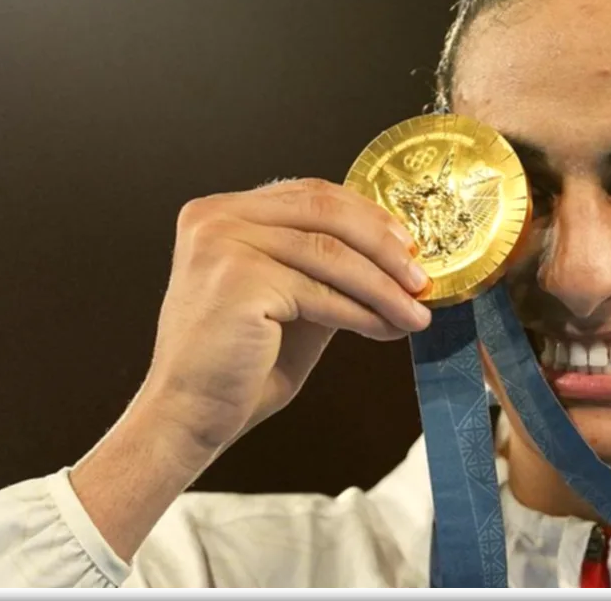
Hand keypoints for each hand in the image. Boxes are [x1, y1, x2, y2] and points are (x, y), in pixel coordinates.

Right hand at [142, 177, 431, 451]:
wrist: (189, 417)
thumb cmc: (238, 367)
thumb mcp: (290, 301)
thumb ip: (326, 269)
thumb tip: (394, 259)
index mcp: (222, 212)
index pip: (312, 193)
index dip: (368, 216)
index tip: (409, 246)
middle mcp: (216, 217)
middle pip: (326, 211)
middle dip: (385, 247)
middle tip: (422, 279)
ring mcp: (224, 243)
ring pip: (331, 253)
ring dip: (384, 286)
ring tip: (415, 313)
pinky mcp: (239, 279)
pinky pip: (322, 290)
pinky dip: (364, 311)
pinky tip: (386, 329)